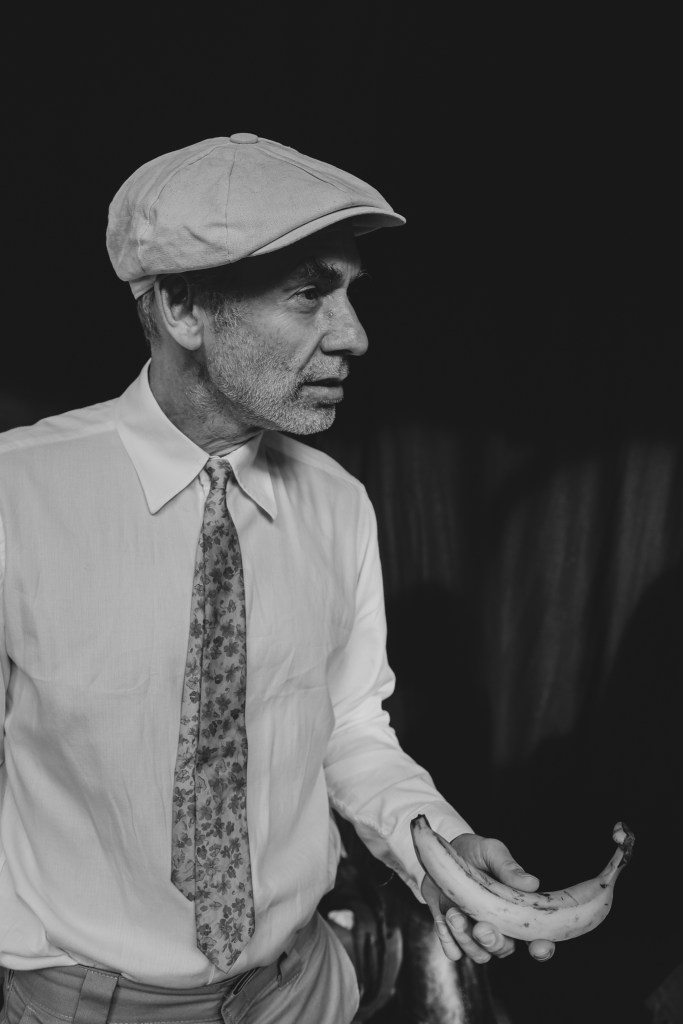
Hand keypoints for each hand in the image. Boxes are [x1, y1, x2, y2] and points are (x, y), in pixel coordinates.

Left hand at [421, 833, 555, 964]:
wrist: (439, 855)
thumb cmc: (473, 852)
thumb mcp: (490, 852)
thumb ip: (508, 867)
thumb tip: (532, 883)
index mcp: (516, 909)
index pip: (538, 936)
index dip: (542, 947)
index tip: (537, 947)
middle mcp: (499, 927)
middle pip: (504, 949)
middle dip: (493, 942)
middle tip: (480, 927)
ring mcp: (476, 933)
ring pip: (480, 955)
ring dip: (466, 939)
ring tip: (453, 913)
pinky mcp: (454, 934)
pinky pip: (454, 952)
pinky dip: (448, 941)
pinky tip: (441, 920)